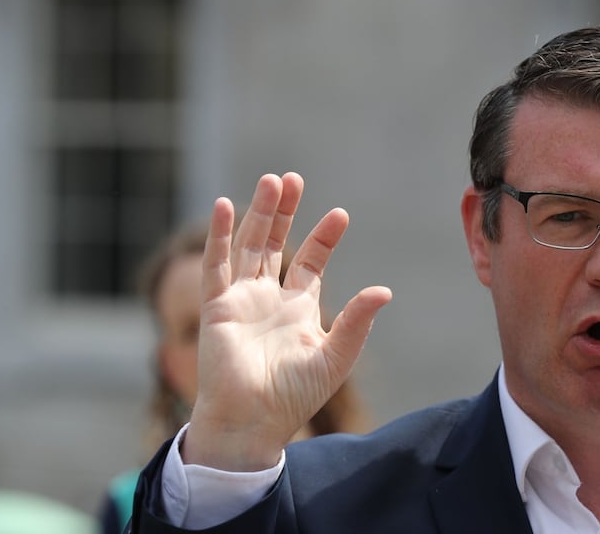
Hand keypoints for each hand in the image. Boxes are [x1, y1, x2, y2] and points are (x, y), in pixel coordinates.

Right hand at [182, 173, 391, 470]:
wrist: (253, 422)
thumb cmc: (294, 396)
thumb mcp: (335, 357)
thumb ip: (356, 322)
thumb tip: (384, 290)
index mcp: (298, 308)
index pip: (310, 262)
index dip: (323, 238)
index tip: (340, 215)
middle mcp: (269, 299)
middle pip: (276, 243)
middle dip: (286, 211)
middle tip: (295, 179)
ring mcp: (241, 300)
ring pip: (249, 245)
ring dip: (259, 213)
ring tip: (273, 181)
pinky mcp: (216, 306)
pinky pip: (215, 264)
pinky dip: (218, 235)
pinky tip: (224, 205)